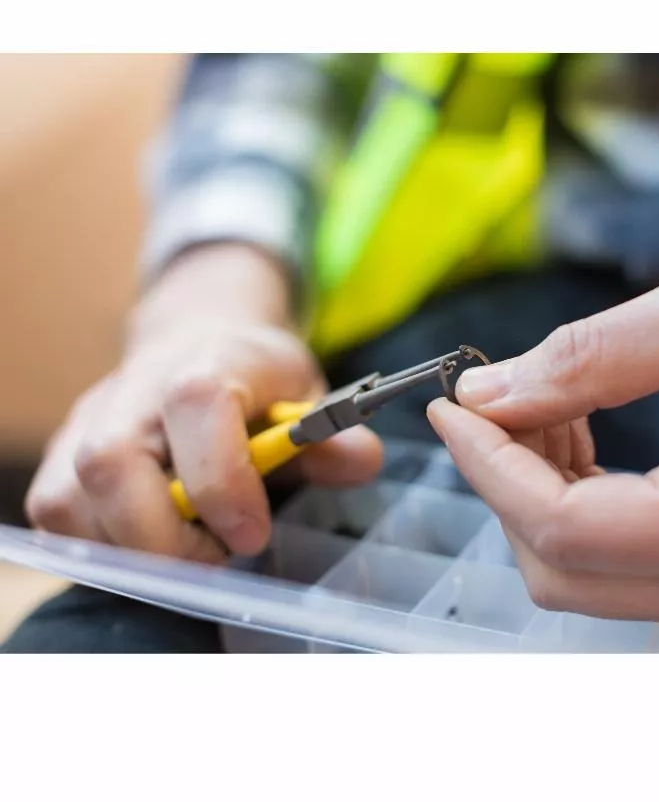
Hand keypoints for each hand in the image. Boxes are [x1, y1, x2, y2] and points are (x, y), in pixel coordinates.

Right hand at [26, 245, 382, 562]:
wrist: (197, 343)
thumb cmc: (256, 379)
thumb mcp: (308, 394)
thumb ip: (332, 434)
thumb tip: (361, 460)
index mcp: (208, 363)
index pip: (196, 405)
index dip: (222, 480)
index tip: (253, 535)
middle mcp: (137, 388)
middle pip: (109, 462)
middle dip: (163, 537)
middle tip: (218, 555)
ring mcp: (90, 420)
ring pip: (68, 498)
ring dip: (129, 549)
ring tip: (188, 547)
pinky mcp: (64, 454)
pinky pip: (56, 514)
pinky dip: (101, 548)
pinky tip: (153, 542)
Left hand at [427, 267, 658, 630]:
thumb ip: (585, 356)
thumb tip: (489, 391)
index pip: (561, 526)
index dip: (486, 465)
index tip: (452, 406)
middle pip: (557, 566)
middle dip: (504, 479)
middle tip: (499, 397)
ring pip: (575, 570)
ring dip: (534, 488)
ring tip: (551, 402)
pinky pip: (610, 559)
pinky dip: (570, 499)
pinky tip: (577, 431)